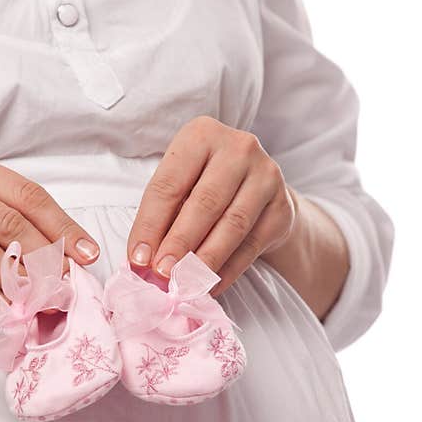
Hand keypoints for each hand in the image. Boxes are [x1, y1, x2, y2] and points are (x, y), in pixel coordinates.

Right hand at [0, 147, 98, 311]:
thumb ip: (1, 224)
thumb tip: (62, 259)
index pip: (26, 194)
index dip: (62, 226)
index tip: (88, 254)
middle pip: (10, 222)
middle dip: (47, 259)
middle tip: (69, 287)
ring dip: (21, 283)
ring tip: (43, 304)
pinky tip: (4, 313)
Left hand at [127, 116, 295, 294]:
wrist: (259, 188)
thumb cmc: (205, 186)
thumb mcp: (181, 185)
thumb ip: (163, 216)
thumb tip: (143, 261)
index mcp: (201, 135)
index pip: (169, 185)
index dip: (150, 225)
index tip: (138, 260)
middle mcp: (238, 148)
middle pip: (204, 203)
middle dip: (179, 244)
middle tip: (162, 275)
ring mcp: (266, 175)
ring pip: (232, 225)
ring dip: (205, 260)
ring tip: (186, 284)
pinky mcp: (283, 205)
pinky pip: (252, 244)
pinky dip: (229, 270)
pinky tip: (210, 285)